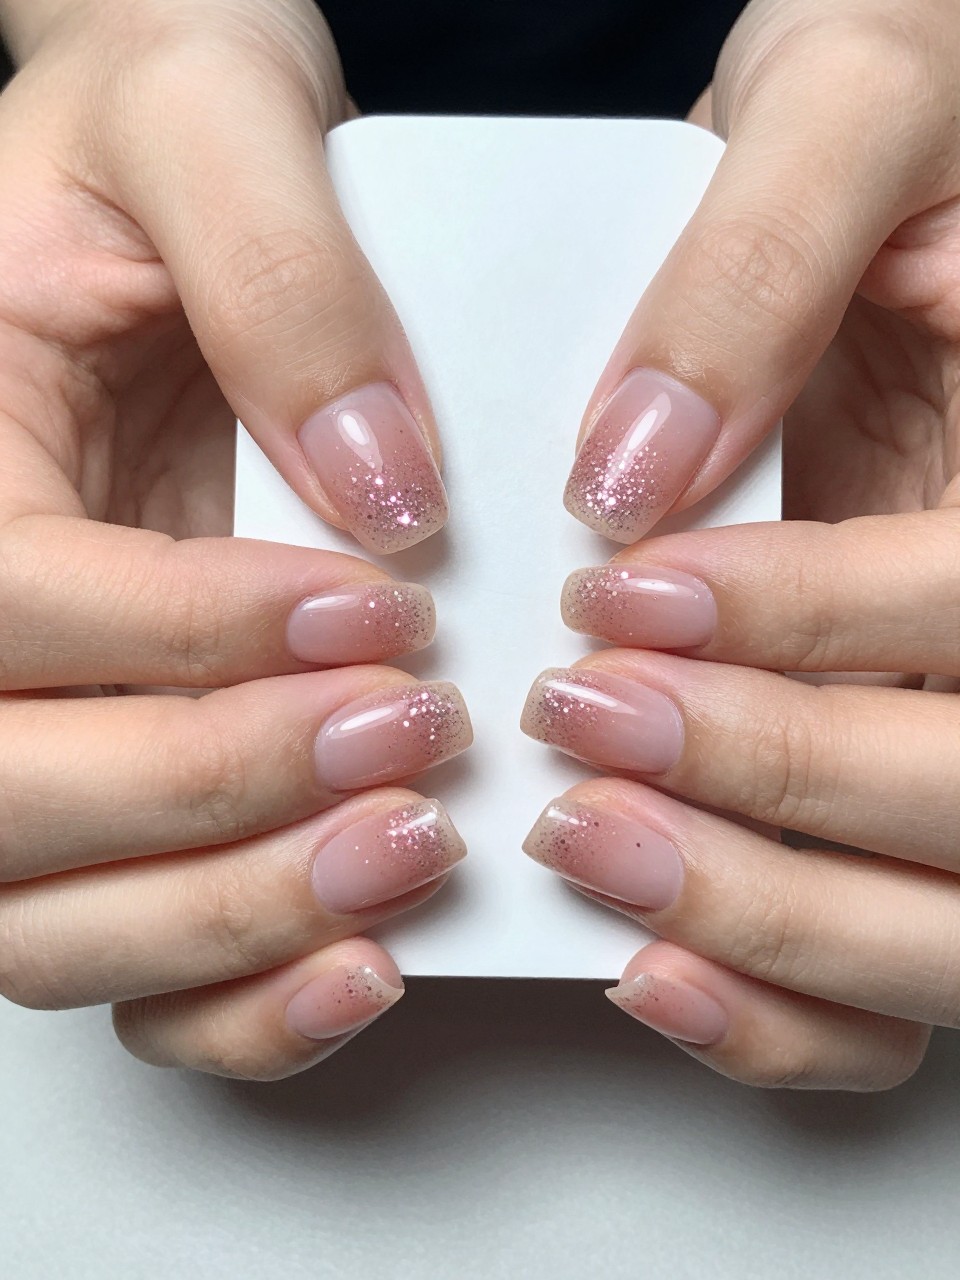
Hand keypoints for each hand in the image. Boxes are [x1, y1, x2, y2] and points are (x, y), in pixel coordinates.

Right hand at [0, 0, 468, 1078]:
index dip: (189, 633)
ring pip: (51, 917)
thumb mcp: (207, 128)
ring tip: (411, 852)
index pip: (7, 603)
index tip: (380, 609)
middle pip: (10, 796)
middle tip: (410, 739)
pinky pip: (120, 947)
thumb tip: (381, 487)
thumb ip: (281, 282)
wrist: (170, 191)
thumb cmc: (158, 145)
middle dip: (220, 788)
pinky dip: (229, 994)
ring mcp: (26, 732)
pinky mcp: (109, 789)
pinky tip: (358, 959)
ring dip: (234, 914)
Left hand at [528, 0, 959, 1089]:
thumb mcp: (853, 109)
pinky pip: (885, 980)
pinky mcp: (898, 814)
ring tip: (587, 841)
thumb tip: (638, 465)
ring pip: (940, 932)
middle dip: (775, 779)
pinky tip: (651, 966)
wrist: (887, 191)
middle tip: (582, 721)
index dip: (818, 615)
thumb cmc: (894, 130)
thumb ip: (764, 261)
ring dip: (766, 920)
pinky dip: (780, 1015)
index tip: (630, 590)